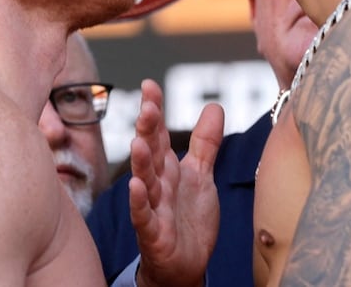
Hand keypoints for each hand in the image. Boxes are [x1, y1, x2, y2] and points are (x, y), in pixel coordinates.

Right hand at [129, 79, 222, 286]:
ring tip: (139, 142)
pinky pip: (144, 216)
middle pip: (151, 152)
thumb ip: (206, 143)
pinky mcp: (153, 234)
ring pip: (145, 182)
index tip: (149, 85)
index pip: (160, 134)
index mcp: (168, 168)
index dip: (155, 110)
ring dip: (141, 163)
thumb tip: (214, 106)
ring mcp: (154, 208)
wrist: (185, 265)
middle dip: (149, 130)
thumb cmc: (189, 219)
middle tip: (148, 106)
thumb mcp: (201, 176)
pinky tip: (136, 187)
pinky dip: (139, 203)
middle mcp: (158, 184)